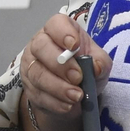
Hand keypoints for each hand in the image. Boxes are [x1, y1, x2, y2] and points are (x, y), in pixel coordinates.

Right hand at [19, 14, 109, 130]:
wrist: (73, 93)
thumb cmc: (85, 68)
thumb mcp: (99, 62)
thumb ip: (100, 61)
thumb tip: (95, 67)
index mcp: (58, 31)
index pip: (55, 24)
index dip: (63, 33)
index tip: (75, 46)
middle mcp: (40, 44)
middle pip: (41, 47)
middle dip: (60, 64)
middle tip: (78, 77)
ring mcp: (31, 66)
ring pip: (37, 74)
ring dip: (58, 87)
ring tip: (77, 96)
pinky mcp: (29, 88)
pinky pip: (38, 94)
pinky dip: (55, 102)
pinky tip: (68, 105)